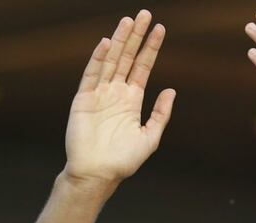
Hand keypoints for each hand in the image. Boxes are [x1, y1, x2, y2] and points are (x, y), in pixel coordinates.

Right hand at [63, 10, 175, 196]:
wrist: (98, 174)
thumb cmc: (123, 160)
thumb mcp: (150, 137)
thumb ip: (161, 114)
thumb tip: (171, 90)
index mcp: (131, 100)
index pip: (143, 67)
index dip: (151, 48)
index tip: (160, 29)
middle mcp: (115, 93)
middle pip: (128, 58)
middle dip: (136, 37)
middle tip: (144, 14)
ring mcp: (99, 94)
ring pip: (111, 61)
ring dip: (120, 41)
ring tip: (128, 21)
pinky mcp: (84, 99)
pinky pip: (92, 75)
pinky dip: (99, 59)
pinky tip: (107, 43)